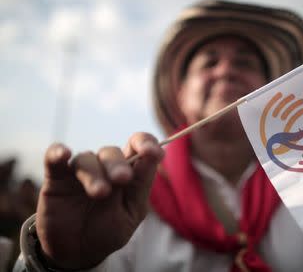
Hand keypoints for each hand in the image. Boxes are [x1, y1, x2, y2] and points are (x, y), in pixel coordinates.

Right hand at [36, 132, 163, 269]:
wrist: (76, 254)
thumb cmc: (108, 231)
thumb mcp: (131, 214)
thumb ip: (140, 185)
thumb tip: (153, 156)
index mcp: (128, 172)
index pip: (139, 146)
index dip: (146, 143)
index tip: (152, 152)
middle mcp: (104, 166)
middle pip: (112, 152)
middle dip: (118, 164)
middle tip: (122, 178)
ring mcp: (80, 170)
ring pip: (87, 158)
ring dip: (94, 173)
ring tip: (99, 193)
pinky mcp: (56, 177)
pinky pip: (54, 158)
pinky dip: (58, 153)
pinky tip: (63, 154)